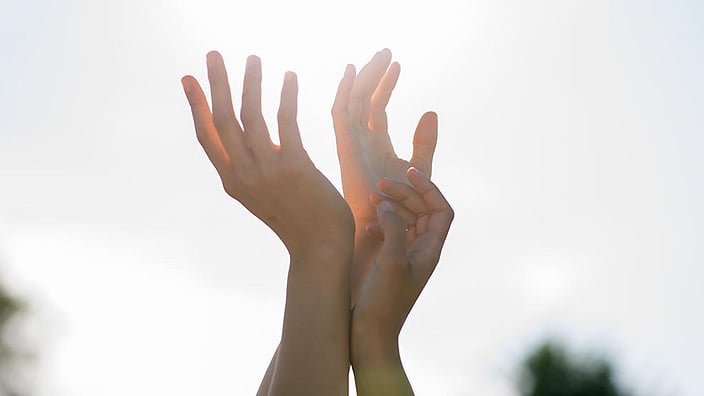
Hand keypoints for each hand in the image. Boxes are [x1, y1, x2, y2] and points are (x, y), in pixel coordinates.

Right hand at [182, 52, 353, 257]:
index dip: (196, 106)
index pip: (206, 136)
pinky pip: (286, 122)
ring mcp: (267, 171)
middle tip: (212, 54)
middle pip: (223, 119)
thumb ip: (255, 164)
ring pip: (251, 116)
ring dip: (251, 82)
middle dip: (216, 83)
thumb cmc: (296, 218)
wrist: (319, 247)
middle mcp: (243, 174)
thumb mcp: (263, 193)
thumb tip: (259, 134)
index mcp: (232, 180)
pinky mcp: (294, 167)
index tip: (189, 80)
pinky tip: (289, 76)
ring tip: (253, 57)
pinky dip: (286, 96)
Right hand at [331, 49, 438, 229]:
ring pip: (353, 101)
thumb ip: (424, 141)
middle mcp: (360, 140)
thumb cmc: (401, 205)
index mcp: (375, 144)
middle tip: (386, 51)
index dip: (386, 84)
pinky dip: (344, 91)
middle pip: (363, 99)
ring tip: (380, 54)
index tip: (397, 63)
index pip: (377, 107)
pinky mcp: (345, 147)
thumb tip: (431, 111)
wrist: (385, 226)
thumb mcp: (419, 166)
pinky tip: (352, 71)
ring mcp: (351, 142)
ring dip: (364, 76)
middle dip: (374, 74)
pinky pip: (341, 113)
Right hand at [353, 167, 452, 343]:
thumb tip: (388, 206)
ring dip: (391, 206)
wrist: (370, 336)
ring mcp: (405, 258)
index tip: (408, 173)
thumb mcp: (390, 260)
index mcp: (430, 251)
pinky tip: (367, 225)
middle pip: (422, 211)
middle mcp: (421, 252)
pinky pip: (391, 235)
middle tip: (379, 184)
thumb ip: (394, 227)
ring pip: (405, 221)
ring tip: (370, 197)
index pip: (441, 210)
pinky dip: (380, 223)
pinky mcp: (389, 265)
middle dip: (404, 194)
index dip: (429, 189)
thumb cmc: (383, 303)